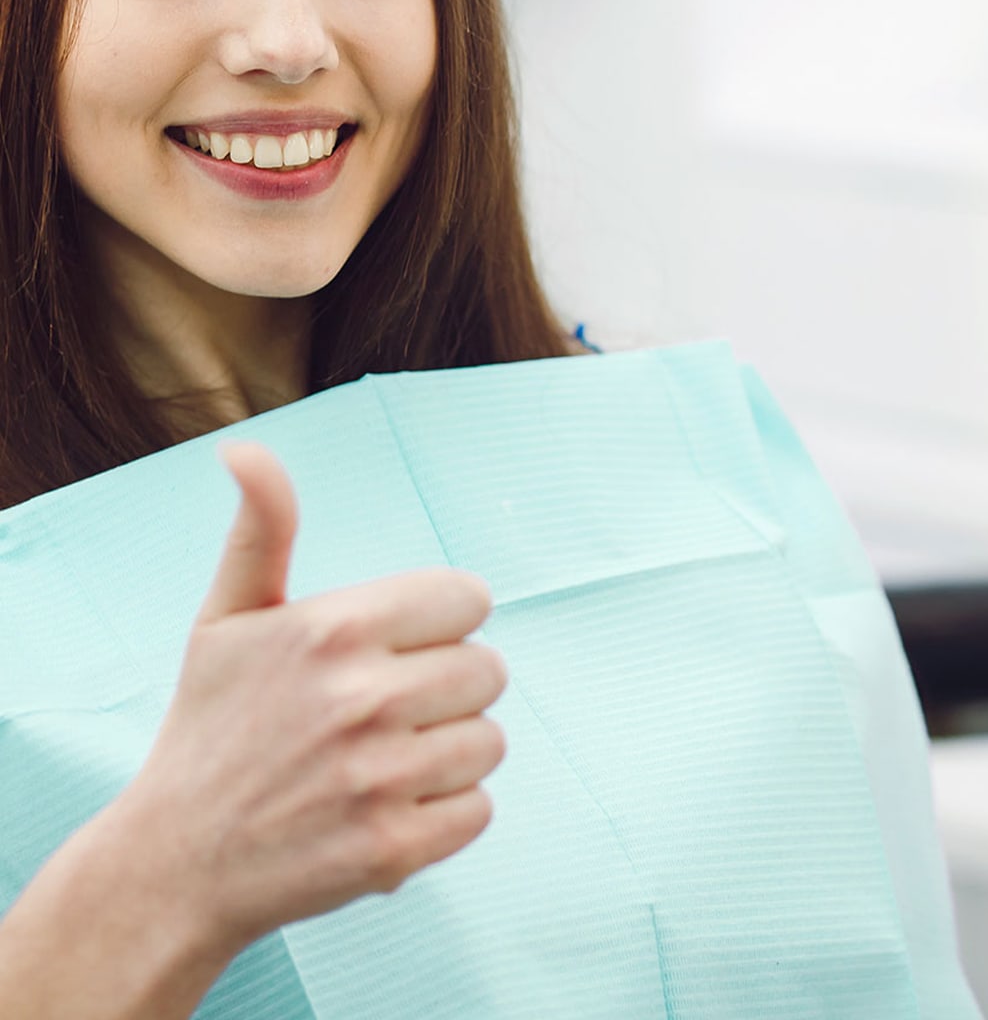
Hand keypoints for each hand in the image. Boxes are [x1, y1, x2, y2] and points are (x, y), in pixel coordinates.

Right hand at [121, 442, 506, 956]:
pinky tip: (387, 809)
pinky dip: (444, 816)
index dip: (440, 622)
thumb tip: (241, 446)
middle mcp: (362, 697)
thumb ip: (260, 527)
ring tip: (384, 761)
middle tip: (386, 711)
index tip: (400, 646)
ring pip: (489, 741)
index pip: (467, 598)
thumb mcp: (225, 617)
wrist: (175, 863)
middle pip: (488, 670)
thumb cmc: (209, 726)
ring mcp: (380, 778)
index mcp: (333, 627)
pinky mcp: (393, 850)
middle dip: (447, 688)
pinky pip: (479, 811)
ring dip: (449, 753)